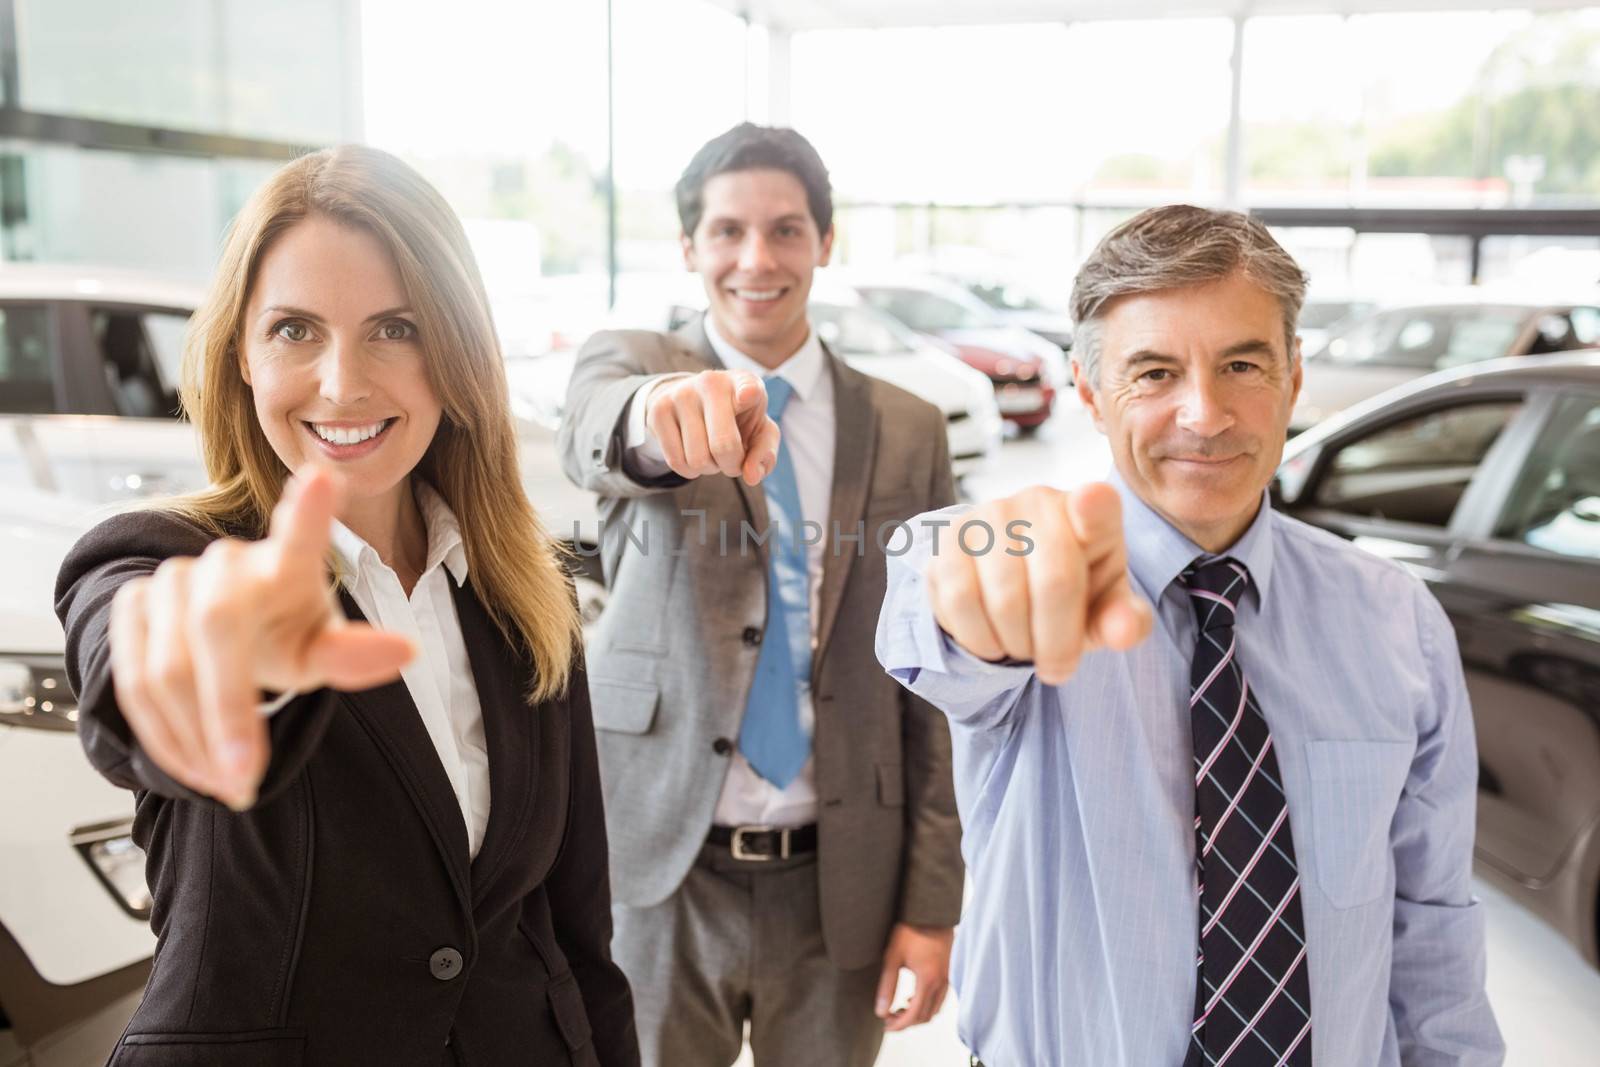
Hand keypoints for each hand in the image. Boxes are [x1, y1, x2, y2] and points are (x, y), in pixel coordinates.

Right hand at [107, 466, 415, 808]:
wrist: (222, 633)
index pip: (300, 536)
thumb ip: (355, 655)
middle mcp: (224, 564)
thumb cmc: (280, 632)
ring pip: (164, 668)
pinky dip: (164, 736)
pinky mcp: (130, 605)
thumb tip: (407, 651)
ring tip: (230, 784)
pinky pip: (132, 682)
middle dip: (227, 711)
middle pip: (215, 628)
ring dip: (195, 739)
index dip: (308, 510)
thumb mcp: (321, 649)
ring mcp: (171, 581)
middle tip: (246, 775)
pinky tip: (194, 768)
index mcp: (286, 567)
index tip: (321, 479)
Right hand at [644, 369, 780, 484]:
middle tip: (731, 460)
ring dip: (709, 468)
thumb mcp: (759, 431)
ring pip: (697, 459)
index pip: (748, 387)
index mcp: (745, 383)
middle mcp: (712, 382)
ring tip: (711, 452)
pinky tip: (694, 454)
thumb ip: (765, 454)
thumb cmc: (737, 418)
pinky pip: (676, 461)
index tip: (748, 396)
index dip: (749, 393)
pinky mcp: (658, 410)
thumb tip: (750, 476)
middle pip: (723, 445)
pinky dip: (689, 470)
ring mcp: (682, 394)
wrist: (694, 399)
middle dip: (731, 466)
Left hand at [875, 923, 953, 1031]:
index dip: (899, 1025)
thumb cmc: (910, 930)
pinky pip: (940, 997)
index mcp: (928, 980)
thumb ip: (887, 986)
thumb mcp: (892, 957)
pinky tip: (913, 995)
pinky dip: (927, 1003)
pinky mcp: (950, 971)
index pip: (914, 1015)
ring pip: (935, 1008)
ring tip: (899, 1007)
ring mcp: (949, 977)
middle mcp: (942, 982)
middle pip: (926, 1016)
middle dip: (907, 1021)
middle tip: (889, 1016)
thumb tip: (881, 1012)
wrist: (930, 910)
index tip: (885, 1025)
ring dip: (918, 1013)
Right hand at [925, 482, 1152, 684]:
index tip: (1091, 500)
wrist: (1013, 586)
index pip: (1097, 504)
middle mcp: (1039, 501)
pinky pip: (960, 601)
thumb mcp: (1105, 612)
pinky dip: (978, 638)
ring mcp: (988, 514)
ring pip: (1004, 599)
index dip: (1092, 504)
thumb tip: (1124, 630)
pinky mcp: (947, 538)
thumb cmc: (1071, 597)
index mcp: (1093, 512)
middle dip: (1057, 643)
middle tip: (1056, 667)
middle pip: (1054, 582)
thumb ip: (1124, 623)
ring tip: (1022, 648)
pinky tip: (991, 640)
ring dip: (1015, 644)